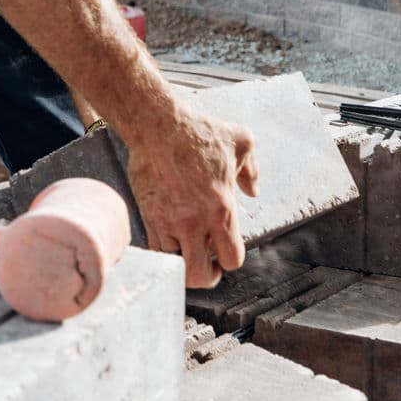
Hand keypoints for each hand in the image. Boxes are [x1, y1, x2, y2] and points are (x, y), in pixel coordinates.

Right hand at [126, 108, 257, 288]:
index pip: (231, 259)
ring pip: (174, 265)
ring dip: (182, 261)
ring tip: (186, 248)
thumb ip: (251, 172)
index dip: (230, 260)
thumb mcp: (241, 142)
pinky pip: (155, 249)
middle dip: (205, 276)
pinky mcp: (148, 216)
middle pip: (199, 276)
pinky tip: (169, 236)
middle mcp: (195, 221)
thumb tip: (252, 191)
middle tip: (206, 262)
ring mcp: (168, 221)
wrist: (157, 125)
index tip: (225, 251)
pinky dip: (163, 249)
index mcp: (221, 208)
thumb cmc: (198, 132)